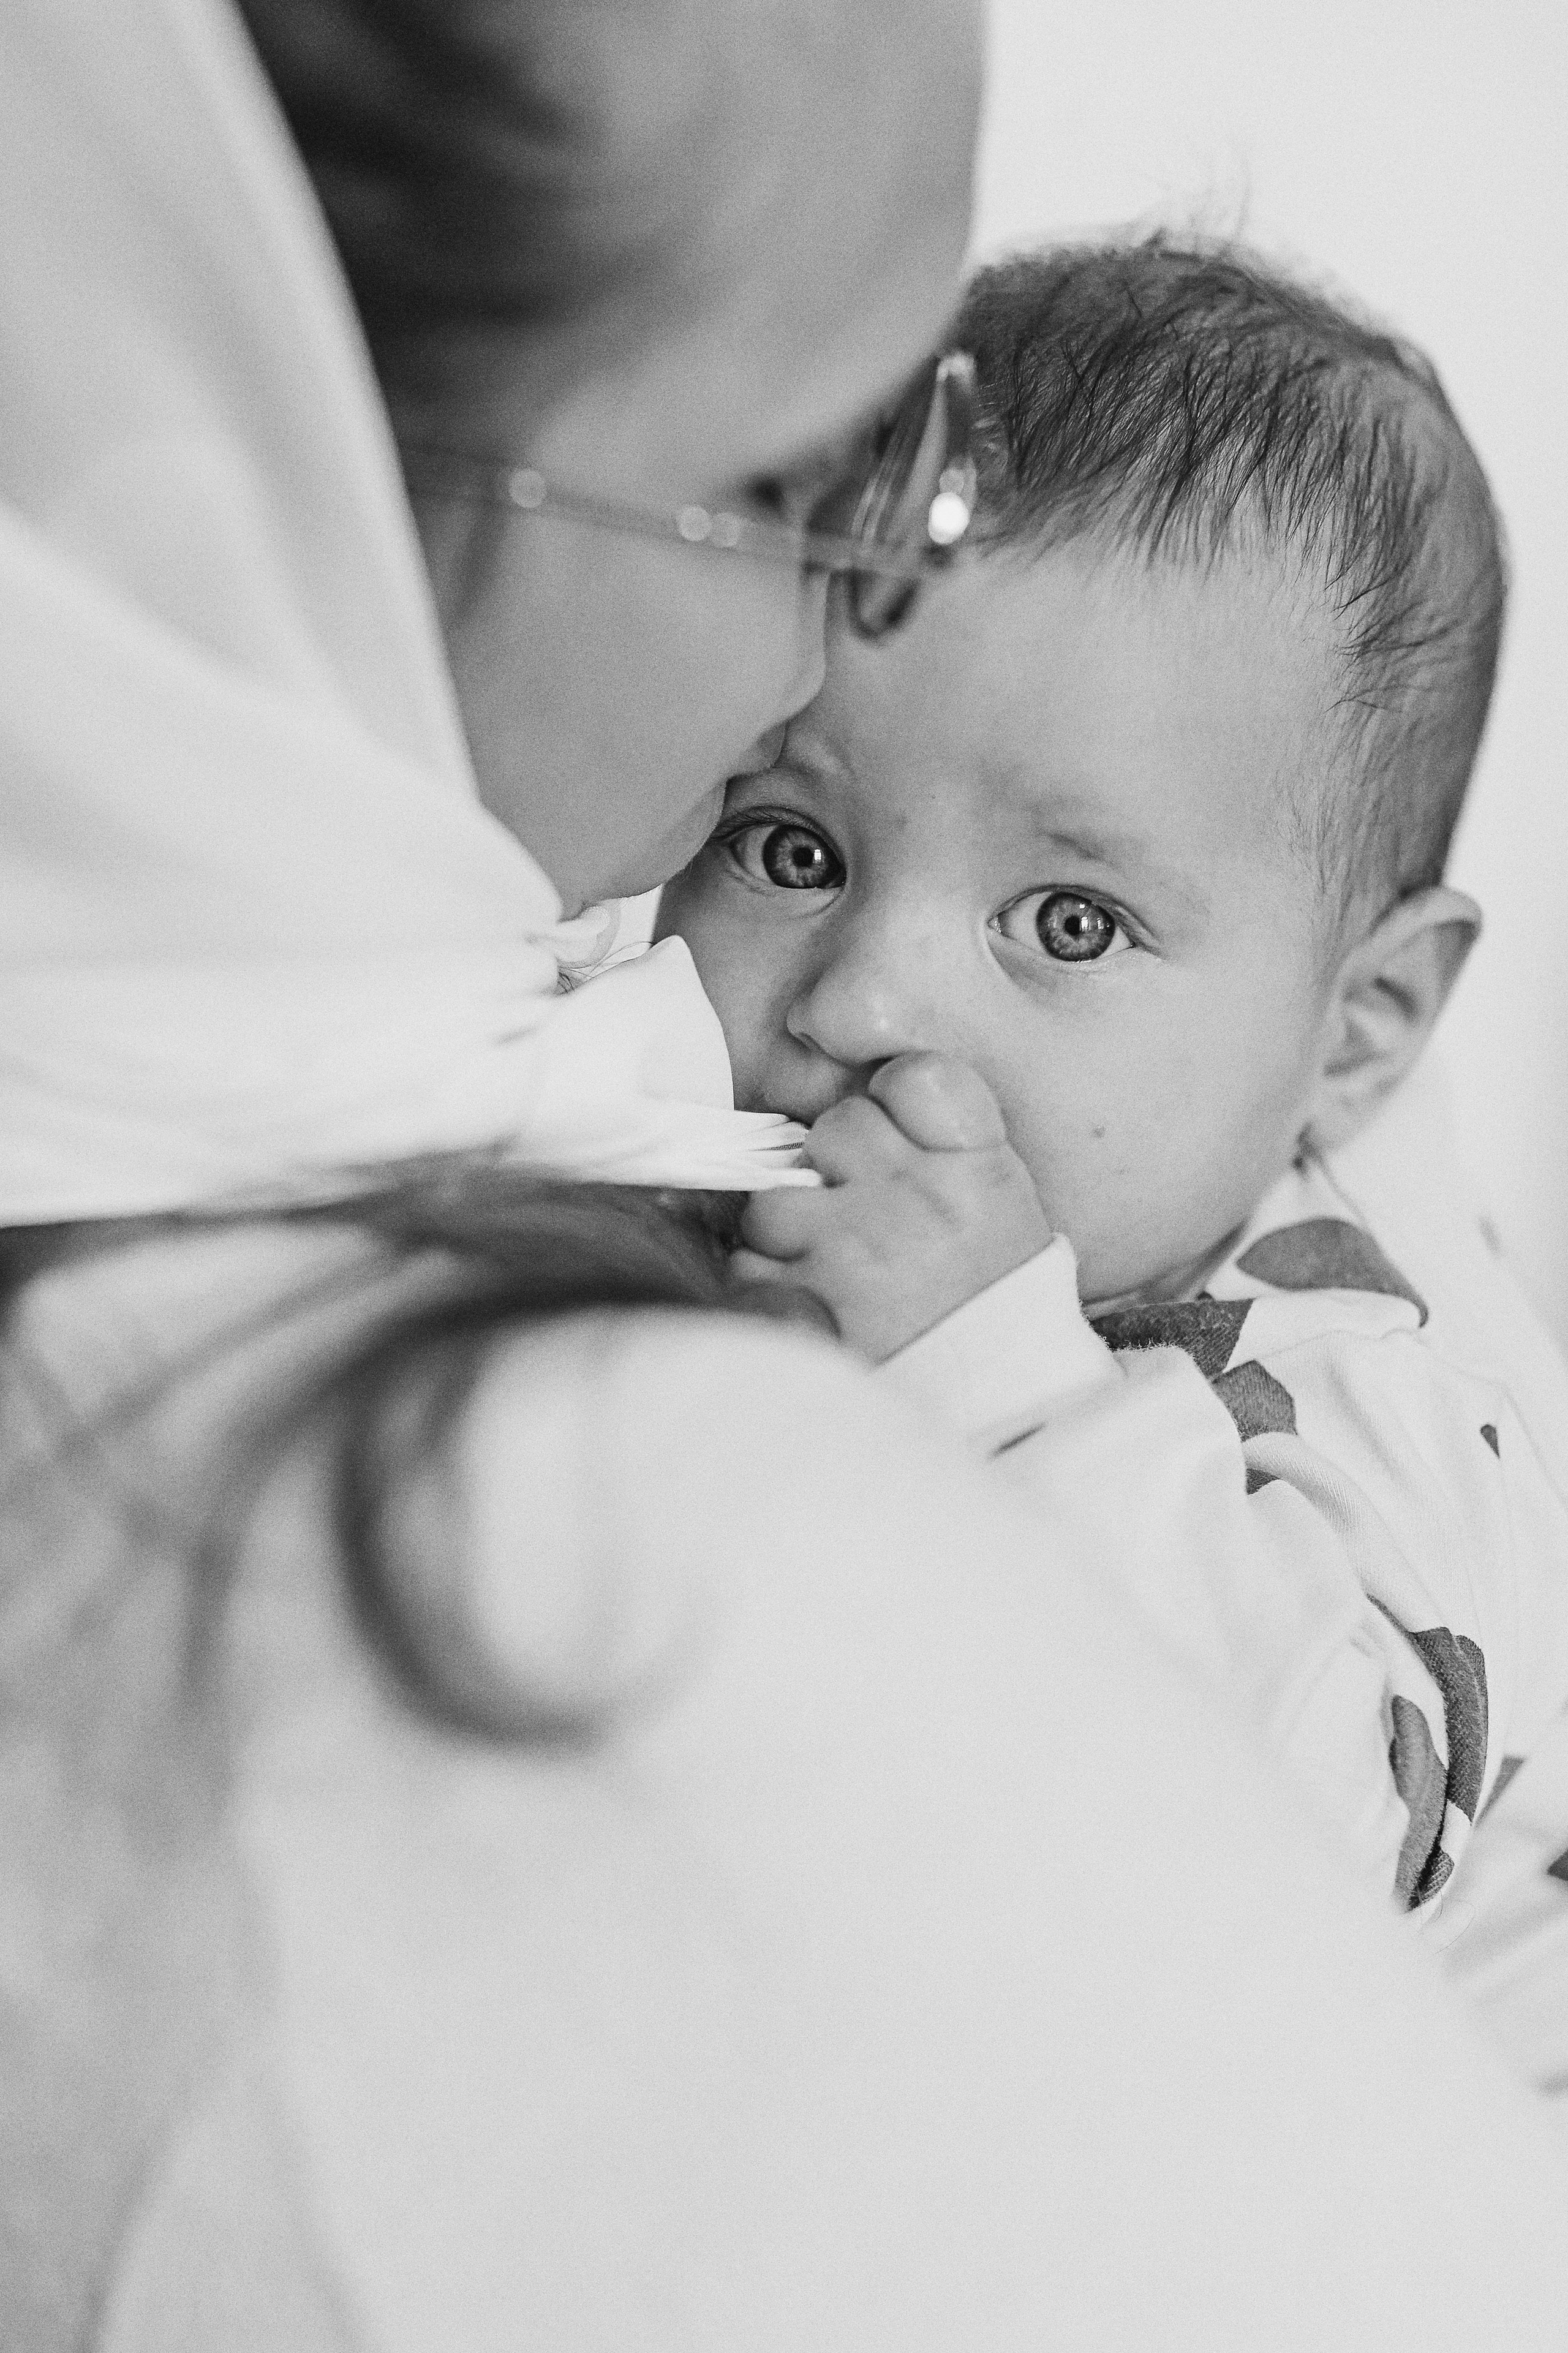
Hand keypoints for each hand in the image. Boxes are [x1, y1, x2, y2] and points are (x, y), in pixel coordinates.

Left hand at [732, 1052, 1053, 1361]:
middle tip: (861, 1213)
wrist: (996, 1399)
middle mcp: (918, 1197)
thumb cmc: (993, 1298)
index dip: (894, 1097)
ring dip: (789, 1230)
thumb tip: (883, 1084)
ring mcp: (858, 1247)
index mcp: (978, 1169)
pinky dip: (766, 1284)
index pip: (919, 1077)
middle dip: (835, 1164)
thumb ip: (947, 1141)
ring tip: (830, 1265)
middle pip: (838, 1126)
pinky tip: (810, 1301)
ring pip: (776, 1198)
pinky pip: (750, 1265)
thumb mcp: (1002, 1205)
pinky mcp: (808, 1301)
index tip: (898, 1130)